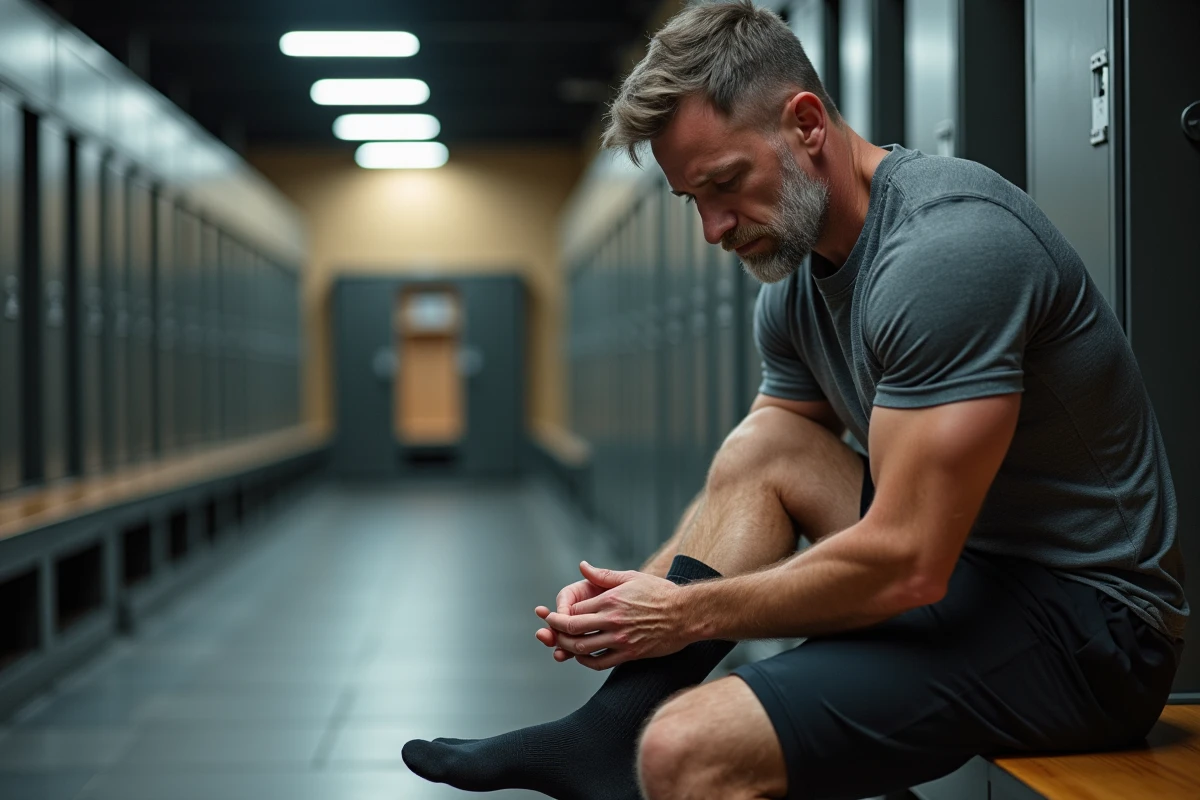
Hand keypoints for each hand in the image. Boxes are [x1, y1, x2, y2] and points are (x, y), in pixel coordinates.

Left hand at [543, 561, 690, 669]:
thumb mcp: (631, 577)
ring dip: (567, 648)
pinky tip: (582, 656)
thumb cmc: (659, 592)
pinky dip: (586, 662)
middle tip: (549, 631)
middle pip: (573, 629)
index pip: (574, 609)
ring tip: (562, 645)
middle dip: (556, 631)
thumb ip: (604, 575)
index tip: (552, 615)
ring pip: (583, 648)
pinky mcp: (630, 653)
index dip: (560, 614)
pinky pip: (600, 663)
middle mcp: (613, 620)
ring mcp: (621, 639)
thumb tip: (582, 566)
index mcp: (611, 600)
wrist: (686, 614)